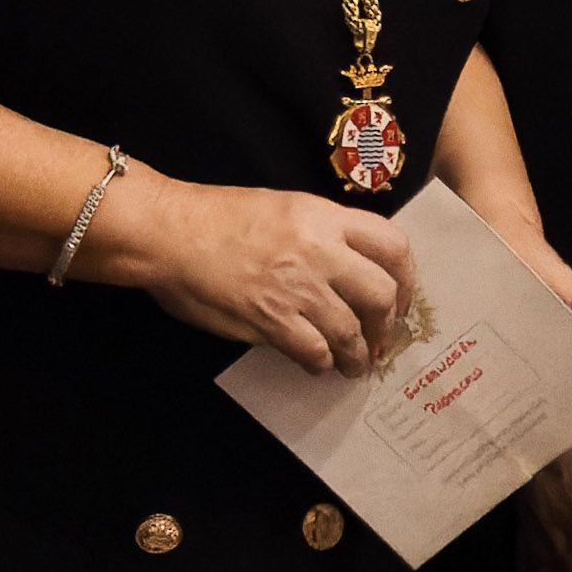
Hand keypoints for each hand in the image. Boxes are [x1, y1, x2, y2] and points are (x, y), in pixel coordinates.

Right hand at [94, 172, 418, 375]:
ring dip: (357, 355)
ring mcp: (297, 287)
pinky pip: (316, 351)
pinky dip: (321, 364)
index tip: (399, 297)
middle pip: (382, 294)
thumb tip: (349, 272)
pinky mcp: (272, 319)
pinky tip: (315, 364)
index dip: (407, 278)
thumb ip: (318, 234)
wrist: (164, 230)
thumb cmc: (212, 216)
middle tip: (377, 336)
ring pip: (352, 332)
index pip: (393, 245)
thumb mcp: (277, 207)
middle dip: (386, 323)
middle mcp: (318, 250)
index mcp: (320, 215)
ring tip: (352, 364)